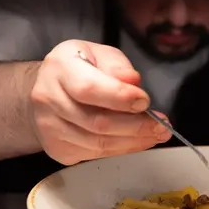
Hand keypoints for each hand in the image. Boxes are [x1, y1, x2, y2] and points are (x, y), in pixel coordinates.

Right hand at [30, 39, 170, 164]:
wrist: (47, 90)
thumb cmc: (79, 69)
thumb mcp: (99, 54)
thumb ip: (117, 66)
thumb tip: (133, 83)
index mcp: (61, 67)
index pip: (89, 88)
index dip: (120, 98)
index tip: (145, 102)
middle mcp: (49, 99)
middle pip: (97, 122)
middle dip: (137, 126)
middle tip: (162, 126)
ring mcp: (50, 128)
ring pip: (99, 144)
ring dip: (134, 142)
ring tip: (156, 135)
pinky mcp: (57, 149)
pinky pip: (95, 154)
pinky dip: (122, 149)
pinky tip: (137, 141)